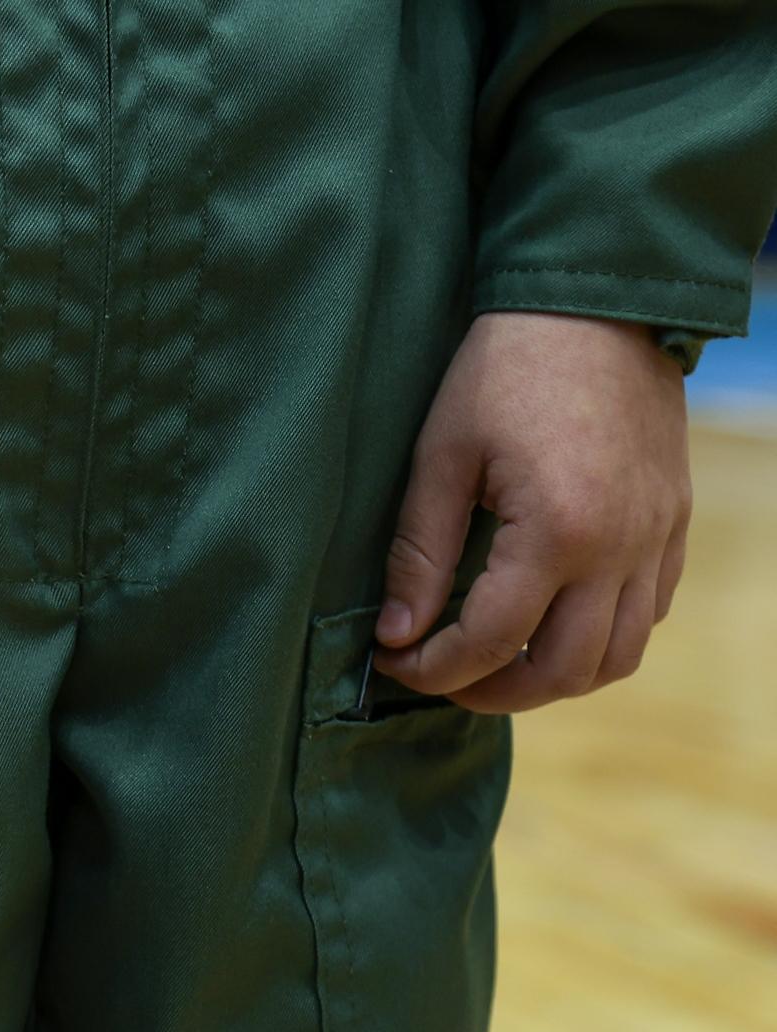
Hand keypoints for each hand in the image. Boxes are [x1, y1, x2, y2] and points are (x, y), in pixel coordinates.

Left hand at [375, 311, 690, 711]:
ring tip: (493, 663)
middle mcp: (621, 549)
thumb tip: (396, 633)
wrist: (598, 305)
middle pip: (563, 671)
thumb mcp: (441, 456)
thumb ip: (419, 554)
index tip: (394, 660)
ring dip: (552, 678)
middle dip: (493, 692)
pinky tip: (548, 619)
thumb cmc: (506, 369)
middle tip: (441, 675)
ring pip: (618, 658)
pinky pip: (648, 614)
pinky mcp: (673, 525)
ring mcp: (657, 540)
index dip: (436, 667)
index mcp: (559, 531)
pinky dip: (599, 638)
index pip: (493, 642)